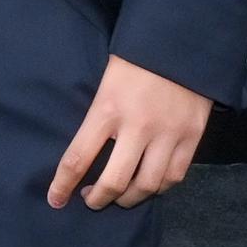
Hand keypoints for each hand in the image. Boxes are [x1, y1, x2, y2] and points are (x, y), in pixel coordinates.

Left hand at [48, 53, 211, 209]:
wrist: (178, 46)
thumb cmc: (133, 62)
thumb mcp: (103, 84)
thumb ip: (97, 118)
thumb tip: (85, 153)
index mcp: (106, 109)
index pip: (78, 157)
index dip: (63, 184)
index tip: (55, 199)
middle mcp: (137, 126)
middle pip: (115, 181)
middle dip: (98, 199)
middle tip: (89, 200)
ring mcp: (167, 134)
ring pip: (147, 185)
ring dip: (129, 198)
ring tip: (118, 197)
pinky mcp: (191, 138)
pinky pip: (173, 176)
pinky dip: (158, 188)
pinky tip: (146, 185)